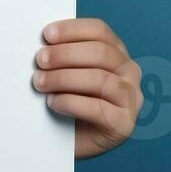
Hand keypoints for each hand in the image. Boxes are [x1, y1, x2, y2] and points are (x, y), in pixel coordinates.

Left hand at [32, 17, 141, 159]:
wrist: (64, 141)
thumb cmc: (63, 101)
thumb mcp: (64, 71)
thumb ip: (61, 55)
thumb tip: (42, 41)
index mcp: (116, 53)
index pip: (100, 31)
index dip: (72, 30)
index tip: (47, 35)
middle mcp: (130, 73)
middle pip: (100, 53)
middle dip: (65, 54)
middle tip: (39, 60)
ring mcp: (131, 99)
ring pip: (99, 79)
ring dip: (63, 78)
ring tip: (40, 83)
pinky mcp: (124, 124)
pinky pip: (96, 108)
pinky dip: (70, 102)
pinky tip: (53, 102)